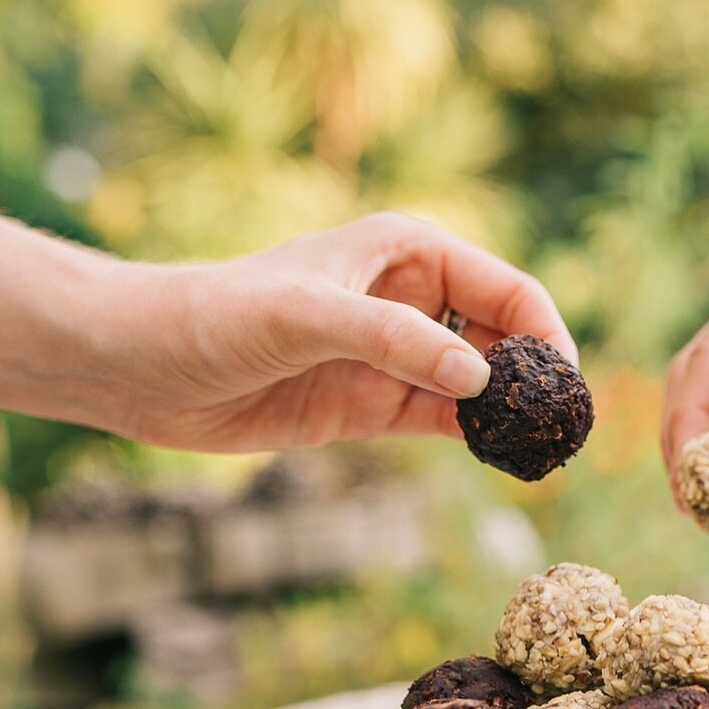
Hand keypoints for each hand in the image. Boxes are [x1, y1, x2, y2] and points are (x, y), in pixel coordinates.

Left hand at [106, 213, 574, 451]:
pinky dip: (477, 438)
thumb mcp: (306, 317)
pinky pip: (445, 420)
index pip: (505, 288)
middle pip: (504, 335)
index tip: (568, 384)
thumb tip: (481, 381)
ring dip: (512, 412)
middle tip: (567, 427)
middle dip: (539, 375)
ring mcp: (393, 354)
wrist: (140, 364)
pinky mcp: (371, 404)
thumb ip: (395, 342)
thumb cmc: (215, 315)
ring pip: (479, 382)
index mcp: (407, 249)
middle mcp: (411, 297)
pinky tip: (504, 459)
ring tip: (547, 449)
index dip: (545, 331)